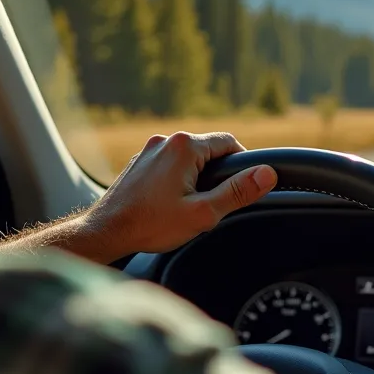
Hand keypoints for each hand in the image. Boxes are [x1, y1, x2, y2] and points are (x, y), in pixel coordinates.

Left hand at [82, 131, 276, 257]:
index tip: (245, 186)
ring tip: (192, 206)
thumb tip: (268, 174)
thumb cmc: (150, 224)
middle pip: (208, 149)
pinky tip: (171, 204)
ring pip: (188, 158)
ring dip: (197, 177)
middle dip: (218, 174)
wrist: (105, 232)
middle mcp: (165, 140)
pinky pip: (170, 164)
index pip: (229, 142)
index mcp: (184, 146)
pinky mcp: (139, 163)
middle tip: (217, 203)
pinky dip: (178, 179)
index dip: (244, 164)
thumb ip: (238, 192)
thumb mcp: (203, 213)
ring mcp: (149, 150)